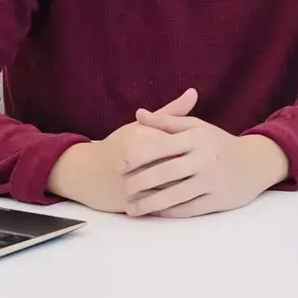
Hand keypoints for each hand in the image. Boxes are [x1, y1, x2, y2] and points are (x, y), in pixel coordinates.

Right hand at [46, 88, 200, 212]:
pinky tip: (185, 201)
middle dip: (193, 170)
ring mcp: (130, 182)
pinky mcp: (127, 201)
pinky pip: (155, 204)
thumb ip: (169, 113)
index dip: (194, 149)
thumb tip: (194, 93)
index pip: (176, 143)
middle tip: (212, 171)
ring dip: (185, 189)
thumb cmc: (117, 145)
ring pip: (166, 187)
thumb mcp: (141, 126)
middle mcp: (135, 159)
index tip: (211, 151)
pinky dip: (170, 204)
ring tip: (201, 186)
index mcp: (140, 137)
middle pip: (174, 165)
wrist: (84, 173)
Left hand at [118, 89, 290, 218]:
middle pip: (163, 173)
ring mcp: (212, 180)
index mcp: (197, 137)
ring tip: (132, 209)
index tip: (118, 166)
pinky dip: (169, 212)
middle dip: (138, 183)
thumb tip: (138, 114)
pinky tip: (155, 213)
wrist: (256, 162)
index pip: (159, 146)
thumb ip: (167, 120)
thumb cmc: (219, 143)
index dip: (135, 157)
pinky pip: (188, 209)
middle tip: (122, 189)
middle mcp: (204, 158)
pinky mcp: (217, 200)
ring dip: (149, 204)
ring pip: (173, 195)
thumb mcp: (197, 127)